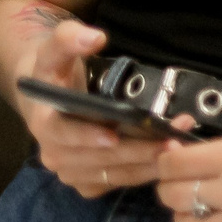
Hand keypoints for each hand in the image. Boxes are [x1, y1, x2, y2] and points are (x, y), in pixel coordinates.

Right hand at [15, 19, 180, 197]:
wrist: (46, 98)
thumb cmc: (53, 72)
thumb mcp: (54, 50)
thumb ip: (68, 38)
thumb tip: (95, 37)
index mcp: (42, 124)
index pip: (64, 134)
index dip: (87, 135)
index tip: (113, 134)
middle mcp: (54, 156)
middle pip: (98, 158)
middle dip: (137, 149)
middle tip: (172, 138)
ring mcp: (72, 174)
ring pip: (115, 174)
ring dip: (149, 162)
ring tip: (179, 144)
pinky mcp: (89, 184)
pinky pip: (120, 182)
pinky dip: (145, 171)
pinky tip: (168, 157)